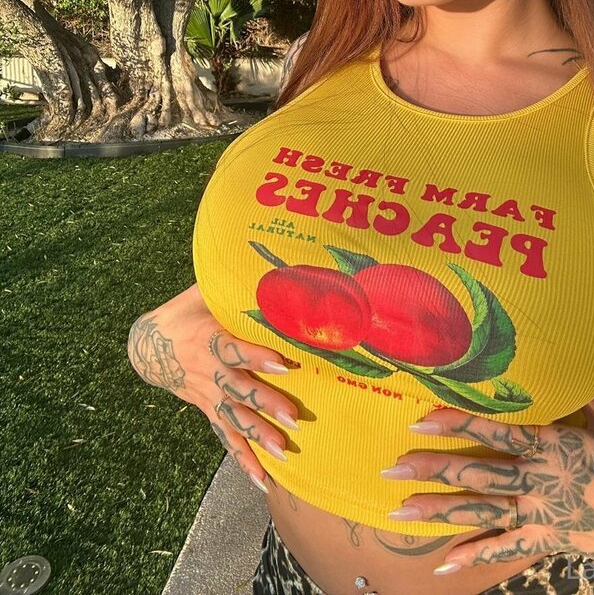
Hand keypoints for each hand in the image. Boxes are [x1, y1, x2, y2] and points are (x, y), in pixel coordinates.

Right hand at [128, 283, 298, 488]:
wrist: (148, 344)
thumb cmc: (185, 309)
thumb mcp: (203, 291)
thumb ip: (232, 284)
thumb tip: (269, 263)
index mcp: (207, 337)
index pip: (234, 349)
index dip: (256, 357)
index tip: (284, 362)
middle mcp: (208, 371)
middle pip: (239, 389)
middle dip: (266, 404)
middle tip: (294, 418)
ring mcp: (208, 394)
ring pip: (235, 418)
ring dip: (259, 436)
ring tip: (285, 452)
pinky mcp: (208, 409)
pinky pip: (226, 437)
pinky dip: (243, 460)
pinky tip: (262, 481)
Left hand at [383, 394, 593, 574]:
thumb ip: (586, 398)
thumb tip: (570, 366)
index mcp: (551, 446)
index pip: (495, 432)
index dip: (458, 425)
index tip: (422, 419)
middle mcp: (538, 481)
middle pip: (477, 473)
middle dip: (432, 469)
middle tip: (392, 467)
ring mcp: (539, 514)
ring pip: (480, 511)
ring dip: (439, 512)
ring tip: (401, 512)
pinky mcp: (545, 541)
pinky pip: (503, 548)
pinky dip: (473, 556)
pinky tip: (442, 564)